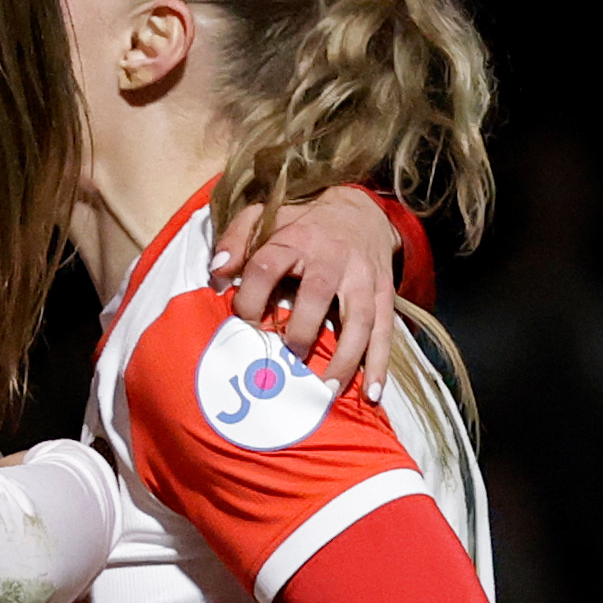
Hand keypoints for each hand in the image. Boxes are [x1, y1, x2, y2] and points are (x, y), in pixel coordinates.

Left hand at [214, 188, 404, 386]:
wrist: (361, 208)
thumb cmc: (303, 222)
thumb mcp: (266, 216)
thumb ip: (237, 239)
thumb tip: (217, 271)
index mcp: (296, 239)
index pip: (267, 265)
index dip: (251, 296)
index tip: (242, 320)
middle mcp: (332, 257)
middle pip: (318, 292)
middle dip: (303, 329)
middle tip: (290, 358)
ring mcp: (362, 277)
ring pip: (359, 318)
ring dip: (347, 357)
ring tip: (329, 391)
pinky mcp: (384, 292)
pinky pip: (385, 330)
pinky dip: (380, 363)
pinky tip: (370, 393)